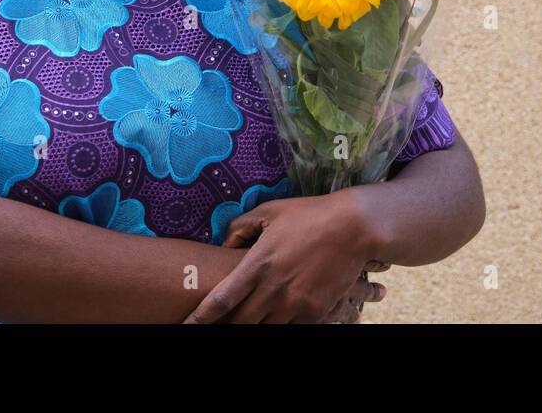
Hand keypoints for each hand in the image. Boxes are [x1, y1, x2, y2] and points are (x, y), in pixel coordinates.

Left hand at [183, 192, 381, 322]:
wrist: (354, 227)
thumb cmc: (309, 215)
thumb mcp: (270, 212)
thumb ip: (240, 227)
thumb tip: (222, 243)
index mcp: (257, 264)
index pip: (220, 301)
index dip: (199, 318)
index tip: (186, 325)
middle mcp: (273, 289)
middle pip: (239, 323)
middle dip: (226, 326)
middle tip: (219, 323)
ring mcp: (295, 304)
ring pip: (265, 329)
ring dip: (254, 325)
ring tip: (249, 318)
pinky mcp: (315, 312)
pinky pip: (291, 329)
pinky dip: (280, 324)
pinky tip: (276, 316)